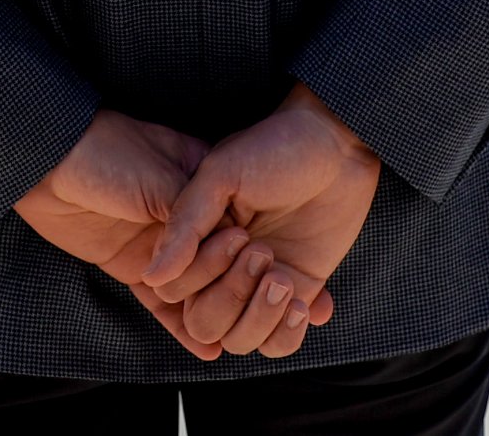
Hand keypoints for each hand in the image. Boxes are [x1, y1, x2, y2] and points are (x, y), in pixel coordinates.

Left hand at [13, 112, 229, 358]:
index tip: (263, 273)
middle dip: (232, 288)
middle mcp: (183, 219)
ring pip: (191, 288)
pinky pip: (160, 304)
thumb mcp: (158, 178)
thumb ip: (191, 216)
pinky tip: (207, 350)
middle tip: (248, 310)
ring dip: (212, 312)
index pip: (232, 225)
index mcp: (199, 182)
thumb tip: (233, 247)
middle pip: (216, 262)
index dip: (245, 252)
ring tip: (237, 341)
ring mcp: (157, 246)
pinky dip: (180, 327)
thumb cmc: (105, 153)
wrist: (45, 162)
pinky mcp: (132, 267)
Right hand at [143, 86, 378, 361]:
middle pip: (206, 324)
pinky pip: (279, 342)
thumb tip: (153, 277)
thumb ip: (186, 225)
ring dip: (261, 317)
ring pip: (241, 340)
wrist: (335, 145)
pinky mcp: (296, 293)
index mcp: (196, 240)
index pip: (175, 292)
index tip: (239, 233)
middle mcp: (222, 270)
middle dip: (233, 296)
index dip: (203, 275)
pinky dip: (288, 332)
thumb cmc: (273, 148)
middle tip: (264, 250)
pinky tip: (305, 303)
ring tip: (285, 278)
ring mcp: (259, 285)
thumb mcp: (221, 175)